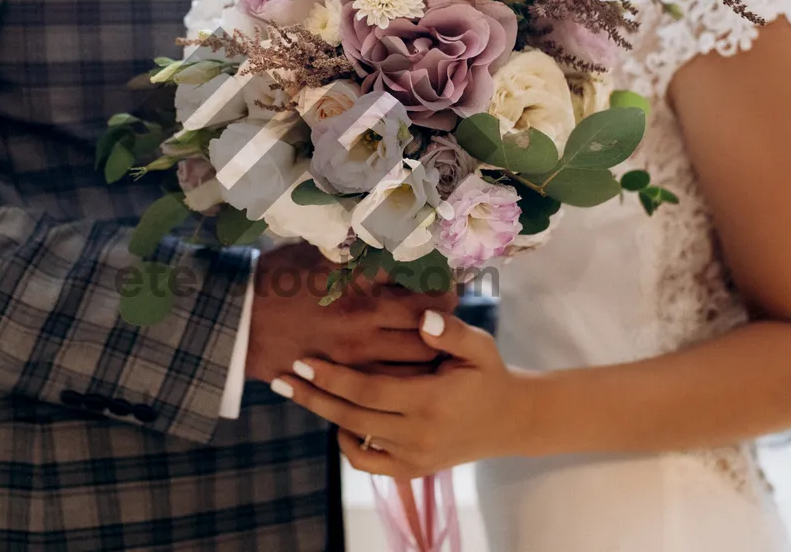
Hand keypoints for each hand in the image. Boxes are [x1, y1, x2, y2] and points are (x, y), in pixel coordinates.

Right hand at [246, 244, 457, 384]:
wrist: (234, 322)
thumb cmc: (275, 279)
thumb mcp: (317, 254)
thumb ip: (357, 255)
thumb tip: (394, 242)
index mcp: (362, 291)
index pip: (426, 294)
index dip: (444, 290)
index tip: (446, 285)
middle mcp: (364, 326)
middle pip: (429, 333)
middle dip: (443, 324)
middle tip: (444, 316)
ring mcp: (354, 358)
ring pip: (415, 363)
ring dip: (428, 354)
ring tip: (430, 344)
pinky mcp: (341, 380)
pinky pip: (386, 385)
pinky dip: (401, 377)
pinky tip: (401, 367)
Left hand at [270, 311, 534, 478]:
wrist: (509, 420)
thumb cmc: (488, 374)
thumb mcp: (479, 346)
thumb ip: (451, 332)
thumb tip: (424, 319)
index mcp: (433, 401)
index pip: (370, 391)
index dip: (333, 377)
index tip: (303, 361)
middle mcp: (420, 434)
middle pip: (353, 416)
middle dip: (313, 395)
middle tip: (281, 377)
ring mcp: (415, 456)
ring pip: (356, 437)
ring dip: (324, 413)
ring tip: (298, 391)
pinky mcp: (413, 470)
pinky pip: (368, 462)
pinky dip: (347, 444)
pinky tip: (338, 421)